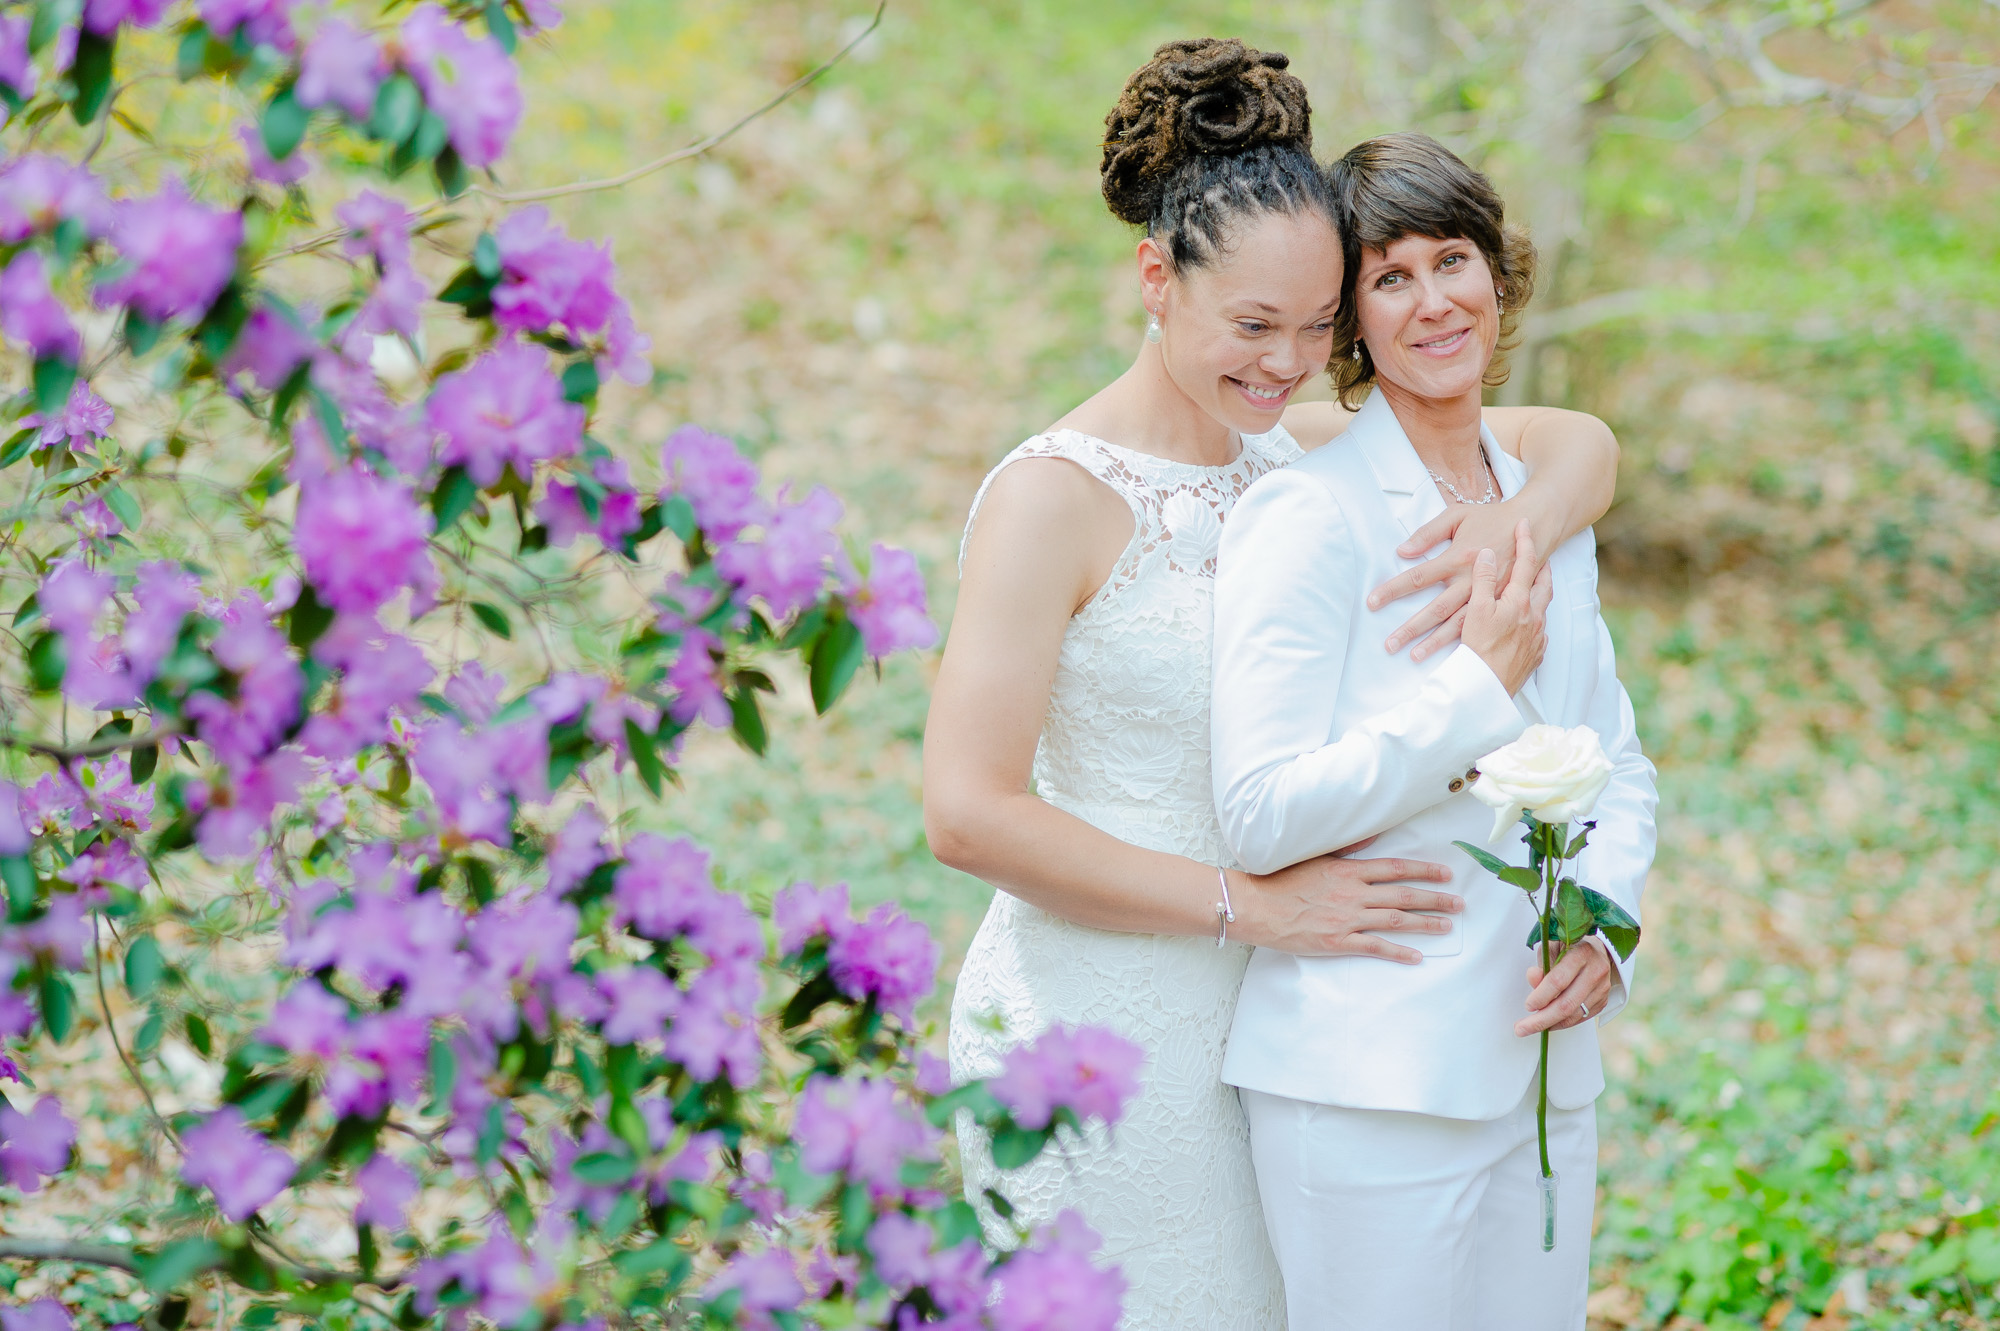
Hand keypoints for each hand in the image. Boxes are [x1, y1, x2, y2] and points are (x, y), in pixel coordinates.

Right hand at [1234, 856, 1461, 962]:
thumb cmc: (1280, 880)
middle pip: (1404, 895)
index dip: (1425, 870)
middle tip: (1459, 903)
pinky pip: (1374, 947)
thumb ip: (1347, 847)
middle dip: (1435, 898)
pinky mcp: (1336, 942)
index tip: (1446, 873)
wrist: (1254, 905)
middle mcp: (1352, 893)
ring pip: (1396, 920)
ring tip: (1446, 926)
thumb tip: (1373, 836)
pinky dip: (1397, 952)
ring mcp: (1346, 919)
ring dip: (1425, 923)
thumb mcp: (1314, 855)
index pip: (1396, 868)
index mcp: (1348, 870)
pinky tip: (1416, 956)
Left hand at [1368, 502, 1548, 658]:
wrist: (1534, 526)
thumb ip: (1428, 532)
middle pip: (1435, 608)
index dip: (1393, 590)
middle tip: (1390, 644)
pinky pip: (1480, 625)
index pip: (1418, 577)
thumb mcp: (1458, 515)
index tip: (1372, 602)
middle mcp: (1470, 579)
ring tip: (1414, 656)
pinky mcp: (1500, 602)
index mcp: (1457, 557)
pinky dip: (1464, 640)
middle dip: (1411, 628)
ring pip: (1457, 623)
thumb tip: (1402, 550)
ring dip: (1436, 641)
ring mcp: (1487, 594)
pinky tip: (1451, 653)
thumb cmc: (1491, 518)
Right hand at [1458, 522, 1552, 695]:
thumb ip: (1484, 578)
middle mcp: (1534, 616)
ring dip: (1538, 596)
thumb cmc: (1480, 647)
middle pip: (1543, 586)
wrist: (1488, 686)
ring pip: (1542, 609)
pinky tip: (1527, 626)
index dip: (1526, 542)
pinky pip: (1539, 633)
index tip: (1525, 525)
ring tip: (1532, 590)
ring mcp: (1537, 637)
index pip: (1526, 563)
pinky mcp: (1534, 655)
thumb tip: (1489, 553)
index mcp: (1520, 601)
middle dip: (1542, 569)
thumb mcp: (1476, 609)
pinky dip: (1534, 622)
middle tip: (1541, 559)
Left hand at [1516, 938, 1613, 1035]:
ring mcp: (1602, 988)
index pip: (1558, 980)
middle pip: (1567, 1003)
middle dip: (1542, 1019)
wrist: (1597, 950)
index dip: (1541, 996)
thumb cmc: (1569, 947)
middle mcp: (1595, 971)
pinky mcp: (1603, 1000)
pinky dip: (1563, 1023)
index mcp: (1581, 953)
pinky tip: (1549, 1023)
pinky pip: (1581, 1018)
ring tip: (1532, 1027)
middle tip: (1522, 1028)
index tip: (1528, 1006)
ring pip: (1574, 1014)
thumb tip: (1533, 980)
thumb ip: (1542, 965)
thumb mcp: (1551, 947)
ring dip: (1551, 1024)